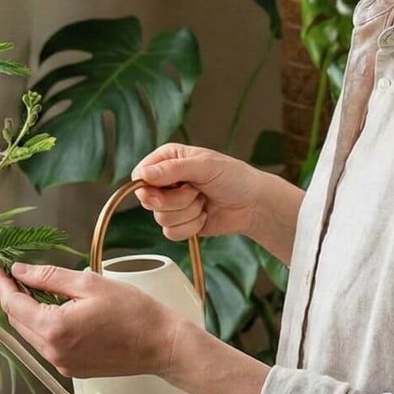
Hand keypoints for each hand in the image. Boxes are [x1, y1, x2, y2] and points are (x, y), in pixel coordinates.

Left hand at [0, 262, 184, 379]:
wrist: (161, 344)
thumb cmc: (134, 312)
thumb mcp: (89, 283)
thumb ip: (49, 276)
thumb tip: (20, 271)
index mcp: (55, 328)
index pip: (13, 305)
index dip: (2, 284)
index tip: (0, 267)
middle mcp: (53, 352)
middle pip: (17, 321)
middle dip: (13, 297)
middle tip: (17, 274)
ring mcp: (61, 364)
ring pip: (29, 334)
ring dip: (28, 312)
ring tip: (39, 288)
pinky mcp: (71, 369)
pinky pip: (45, 345)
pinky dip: (43, 326)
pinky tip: (56, 309)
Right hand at [129, 142, 264, 240]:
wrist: (253, 204)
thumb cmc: (234, 177)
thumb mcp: (205, 166)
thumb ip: (172, 169)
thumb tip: (143, 175)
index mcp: (167, 159)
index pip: (140, 175)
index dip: (149, 186)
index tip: (169, 187)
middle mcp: (166, 181)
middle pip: (148, 200)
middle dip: (176, 200)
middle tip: (195, 191)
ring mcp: (172, 203)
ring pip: (160, 218)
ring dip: (188, 212)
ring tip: (204, 201)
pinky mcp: (180, 223)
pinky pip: (171, 233)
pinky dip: (191, 227)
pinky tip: (204, 215)